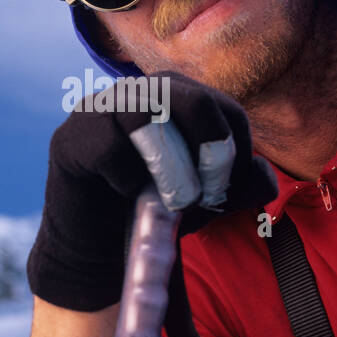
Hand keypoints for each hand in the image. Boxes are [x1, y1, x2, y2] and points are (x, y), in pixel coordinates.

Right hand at [26, 71, 276, 311]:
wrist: (98, 245)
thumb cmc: (154, 209)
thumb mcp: (207, 198)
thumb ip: (242, 186)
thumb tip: (265, 178)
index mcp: (179, 97)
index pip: (225, 108)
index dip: (236, 153)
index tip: (226, 192)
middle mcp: (141, 92)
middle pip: (194, 99)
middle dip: (213, 152)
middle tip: (208, 196)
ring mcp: (101, 110)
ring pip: (146, 114)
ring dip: (171, 167)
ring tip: (172, 201)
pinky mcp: (71, 139)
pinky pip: (108, 148)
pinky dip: (126, 179)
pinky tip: (125, 194)